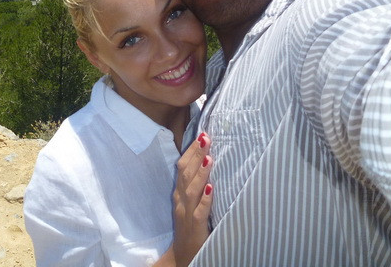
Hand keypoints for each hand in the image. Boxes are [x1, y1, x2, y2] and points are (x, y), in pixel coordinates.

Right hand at [171, 132, 212, 266]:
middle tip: (205, 137)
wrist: (182, 256)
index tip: (201, 134)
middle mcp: (180, 200)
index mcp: (179, 193)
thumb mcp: (189, 203)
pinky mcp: (195, 227)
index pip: (182, 167)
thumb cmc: (189, 226)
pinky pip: (200, 212)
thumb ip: (194, 185)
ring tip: (209, 157)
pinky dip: (205, 199)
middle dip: (195, 155)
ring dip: (200, 173)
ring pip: (192, 190)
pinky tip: (211, 188)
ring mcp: (186, 213)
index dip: (191, 151)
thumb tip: (205, 162)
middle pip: (185, 174)